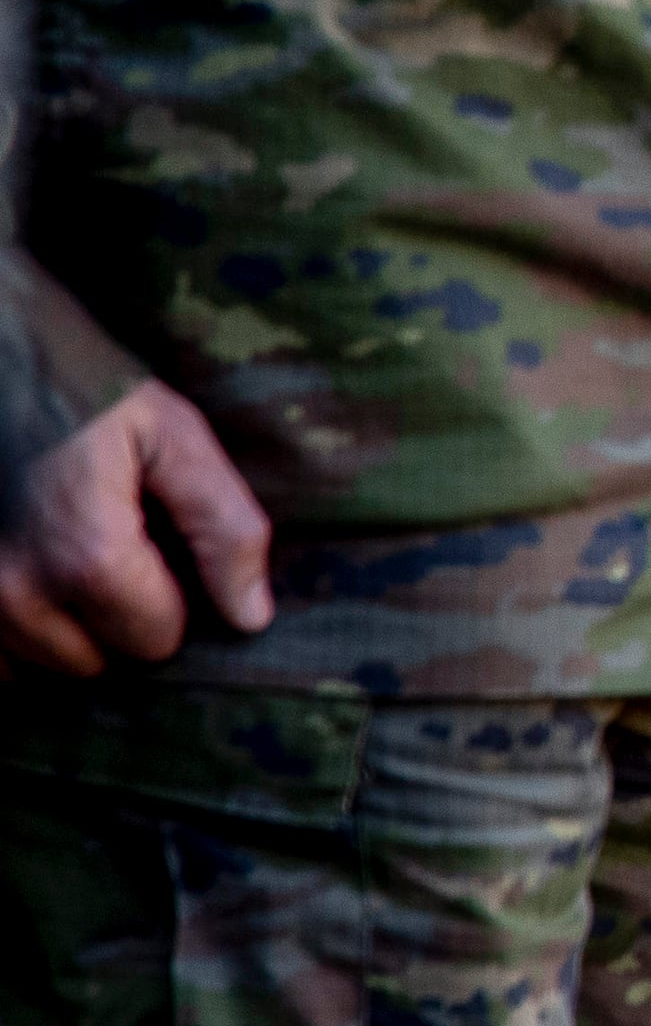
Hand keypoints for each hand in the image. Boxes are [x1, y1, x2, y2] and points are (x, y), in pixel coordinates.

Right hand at [0, 381, 272, 677]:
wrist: (0, 360)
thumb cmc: (88, 393)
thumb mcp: (177, 439)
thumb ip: (225, 528)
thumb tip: (251, 617)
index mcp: (89, 558)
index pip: (157, 640)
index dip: (171, 597)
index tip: (155, 543)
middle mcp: (17, 595)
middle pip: (98, 660)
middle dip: (116, 616)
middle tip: (108, 541)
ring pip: (41, 665)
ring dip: (62, 627)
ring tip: (65, 549)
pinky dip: (16, 632)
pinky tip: (33, 574)